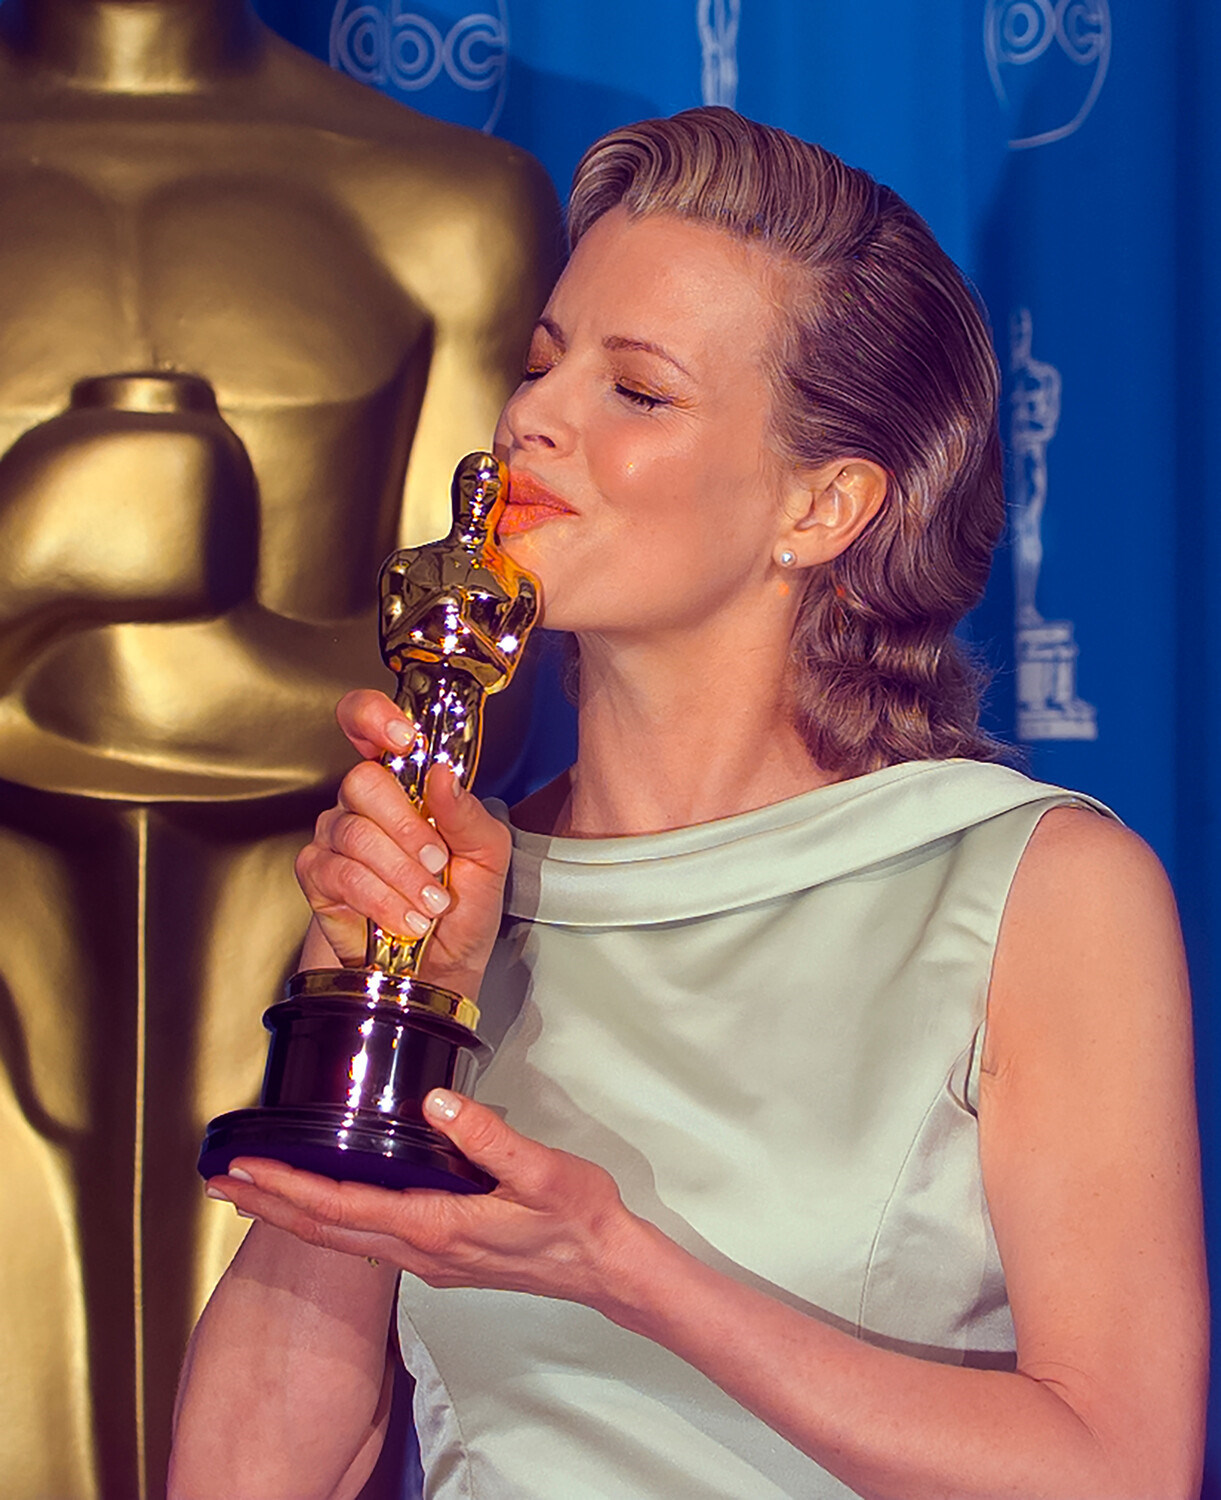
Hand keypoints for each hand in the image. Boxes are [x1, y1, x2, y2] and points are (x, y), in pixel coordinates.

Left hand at [205, 1091, 639, 1308]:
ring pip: (344, 1239)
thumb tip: (435, 1104)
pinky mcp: (442, 1256)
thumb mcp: (541, 1170)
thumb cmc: (577, 1219)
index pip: (342, 1208)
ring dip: (294, 1213)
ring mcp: (429, 1261)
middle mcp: (422, 1250)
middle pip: (327, 1230)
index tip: (245, 1171)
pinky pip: (370, 1240)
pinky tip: (328, 1203)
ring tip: (256, 1192)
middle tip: (220, 1184)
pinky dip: (332, 1220)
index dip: (287, 1188)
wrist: (605, 1268)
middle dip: (269, 1205)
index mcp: (436, 1226)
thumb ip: (487, 1136)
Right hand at [294, 689, 511, 997]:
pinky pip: (340, 873)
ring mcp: (337, 837)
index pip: (368, 725)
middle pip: (363, 781)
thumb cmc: (463, 911)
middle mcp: (366, 804)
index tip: (403, 737)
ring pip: (355, 832)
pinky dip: (379, 899)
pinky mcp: (318, 877)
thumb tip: (443, 775)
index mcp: (407, 784)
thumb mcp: (488, 857)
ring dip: (402, 874)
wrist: (443, 971)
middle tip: (438, 861)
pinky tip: (404, 919)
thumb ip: (469, 814)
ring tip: (430, 904)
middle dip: (407, 828)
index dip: (374, 717)